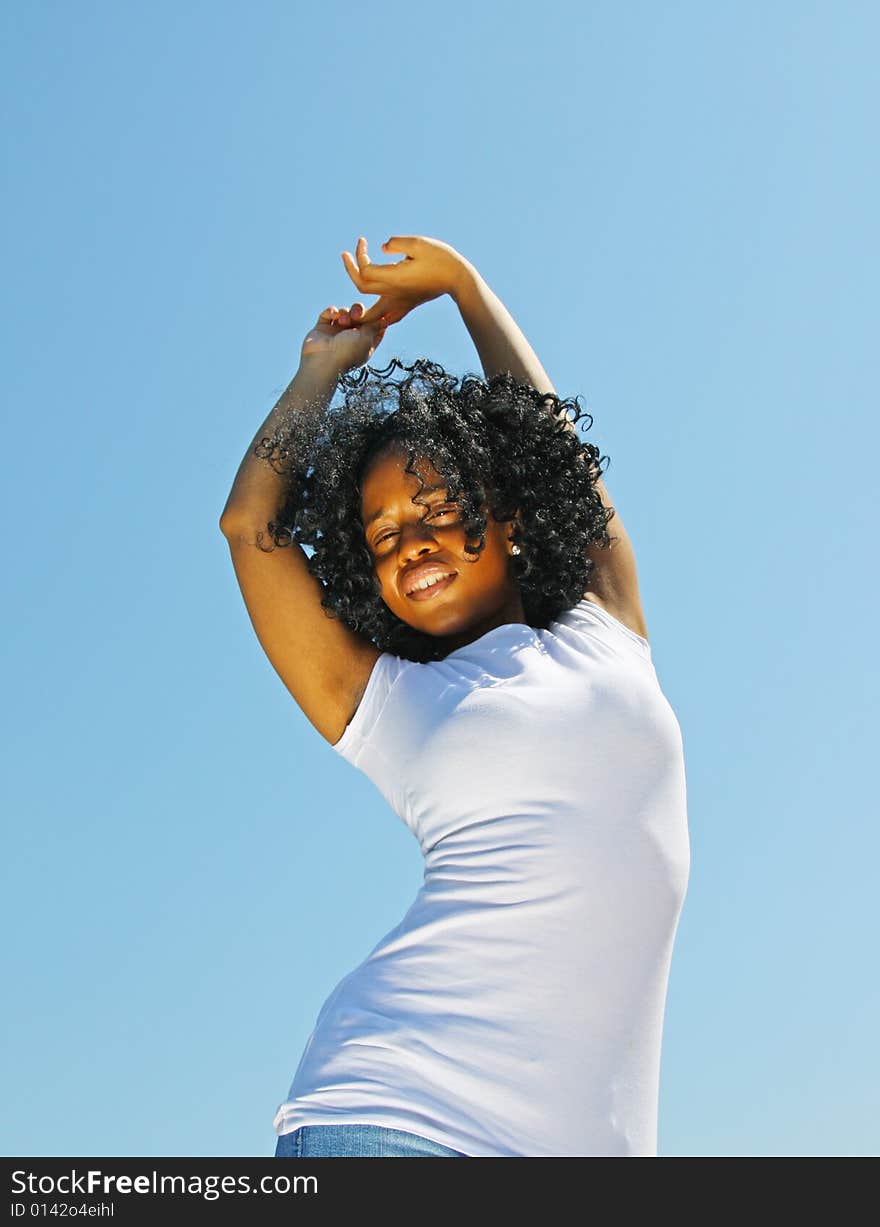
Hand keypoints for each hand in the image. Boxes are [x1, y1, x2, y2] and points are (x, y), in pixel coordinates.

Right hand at [299, 301, 388, 375]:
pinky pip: (329, 314)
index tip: (381, 311)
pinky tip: (334, 316)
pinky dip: (332, 312)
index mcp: (364, 344)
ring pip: (345, 313)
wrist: (322, 361)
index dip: (378, 319)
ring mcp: (336, 333)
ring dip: (345, 313)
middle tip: (358, 313)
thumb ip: (375, 327)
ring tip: (342, 321)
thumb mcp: (367, 339)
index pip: (375, 329)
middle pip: (360, 317)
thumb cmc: (347, 353)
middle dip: (359, 311)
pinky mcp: (323, 328)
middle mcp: (351, 338)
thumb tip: (384, 320)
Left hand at [340, 235, 473, 326]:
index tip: (363, 241)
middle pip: (362, 288)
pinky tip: (374, 308)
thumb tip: (383, 247)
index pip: (365, 270)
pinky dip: (376, 313)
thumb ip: (397, 243)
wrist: (458, 279)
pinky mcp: (407, 304)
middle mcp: (395, 293)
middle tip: (347, 254)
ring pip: (371, 309)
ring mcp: (400, 301)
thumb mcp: (418, 243)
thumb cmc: (440, 258)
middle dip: (351, 270)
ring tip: (353, 288)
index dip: (359, 255)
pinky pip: (386, 316)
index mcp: (395, 278)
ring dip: (358, 296)